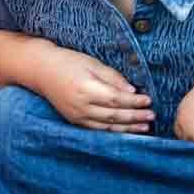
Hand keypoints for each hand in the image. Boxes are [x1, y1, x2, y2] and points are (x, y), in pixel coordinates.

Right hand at [26, 46, 154, 131]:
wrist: (41, 70)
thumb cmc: (69, 62)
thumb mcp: (92, 63)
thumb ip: (112, 78)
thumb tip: (132, 91)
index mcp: (86, 88)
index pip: (116, 99)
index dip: (134, 102)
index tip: (149, 100)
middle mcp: (81, 106)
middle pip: (113, 115)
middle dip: (135, 117)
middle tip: (152, 115)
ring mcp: (76, 116)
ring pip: (106, 126)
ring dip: (127, 128)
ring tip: (145, 127)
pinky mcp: (74, 120)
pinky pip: (97, 129)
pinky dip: (113, 131)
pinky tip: (125, 131)